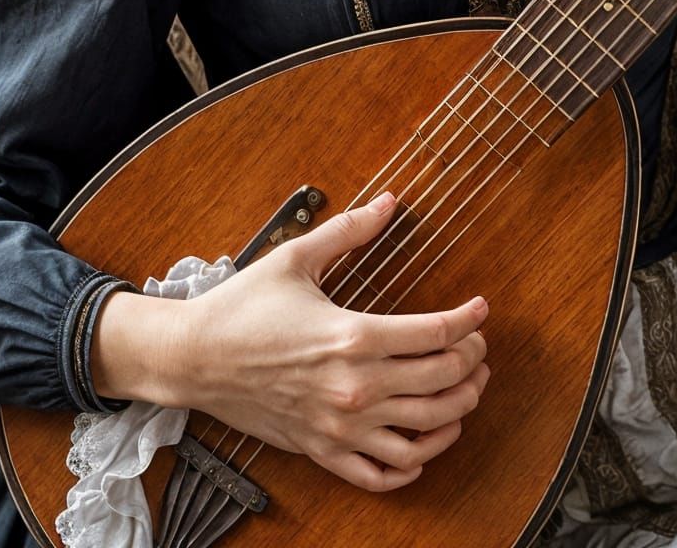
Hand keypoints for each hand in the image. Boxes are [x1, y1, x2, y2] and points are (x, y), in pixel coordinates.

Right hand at [176, 193, 490, 491]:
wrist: (194, 358)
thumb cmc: (242, 308)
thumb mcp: (296, 257)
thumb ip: (349, 229)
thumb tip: (388, 201)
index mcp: (353, 336)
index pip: (435, 333)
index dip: (469, 320)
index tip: (482, 308)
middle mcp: (354, 387)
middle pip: (441, 381)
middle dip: (472, 362)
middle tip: (479, 347)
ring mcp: (340, 426)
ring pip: (423, 434)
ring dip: (458, 412)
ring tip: (466, 390)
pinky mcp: (323, 450)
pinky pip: (382, 474)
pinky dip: (414, 466)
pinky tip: (425, 444)